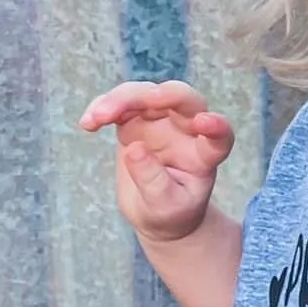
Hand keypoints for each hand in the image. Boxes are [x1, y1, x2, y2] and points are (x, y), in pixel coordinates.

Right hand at [79, 82, 235, 240]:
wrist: (155, 212)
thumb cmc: (169, 212)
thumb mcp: (164, 207)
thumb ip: (153, 181)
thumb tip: (134, 150)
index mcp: (205, 155)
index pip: (220, 136)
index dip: (217, 127)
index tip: (205, 123)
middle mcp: (187, 131)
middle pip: (183, 100)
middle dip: (162, 95)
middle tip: (143, 100)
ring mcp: (162, 121)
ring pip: (146, 94)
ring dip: (121, 99)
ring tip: (96, 118)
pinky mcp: (137, 119)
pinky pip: (121, 102)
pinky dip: (104, 106)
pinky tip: (88, 123)